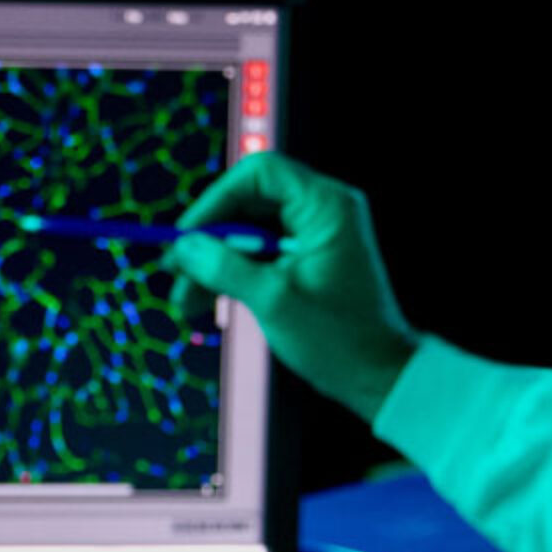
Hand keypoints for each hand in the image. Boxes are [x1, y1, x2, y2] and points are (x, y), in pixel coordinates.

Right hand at [162, 153, 419, 422]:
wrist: (377, 377)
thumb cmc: (339, 339)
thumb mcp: (273, 301)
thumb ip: (225, 268)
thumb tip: (184, 247)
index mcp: (326, 207)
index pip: (259, 174)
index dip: (216, 200)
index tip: (188, 236)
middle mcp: (322, 212)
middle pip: (248, 204)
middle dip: (209, 239)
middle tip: (174, 270)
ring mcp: (313, 237)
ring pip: (248, 234)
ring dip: (215, 263)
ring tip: (184, 300)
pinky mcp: (305, 261)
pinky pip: (260, 255)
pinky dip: (233, 275)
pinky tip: (204, 302)